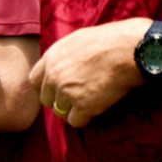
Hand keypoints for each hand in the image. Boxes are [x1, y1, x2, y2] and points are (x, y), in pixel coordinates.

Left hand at [29, 19, 148, 126]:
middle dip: (58, 101)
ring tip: (90, 99)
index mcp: (51, 57)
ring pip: (60, 111)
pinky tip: (96, 107)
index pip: (34, 80)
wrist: (127, 49)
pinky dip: (85, 118)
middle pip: (45, 99)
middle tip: (75, 98)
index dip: (45, 88)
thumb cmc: (108, 40)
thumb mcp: (76, 40)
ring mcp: (66, 91)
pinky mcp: (82, 106)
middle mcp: (54, 75)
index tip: (55, 91)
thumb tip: (61, 66)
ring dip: (73, 109)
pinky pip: (75, 121)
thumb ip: (63, 56)